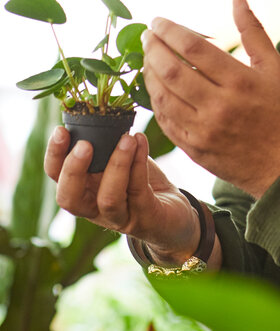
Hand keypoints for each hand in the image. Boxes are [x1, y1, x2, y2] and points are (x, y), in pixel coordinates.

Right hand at [44, 128, 200, 260]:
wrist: (173, 216)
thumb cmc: (141, 184)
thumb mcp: (120, 162)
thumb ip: (108, 145)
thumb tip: (103, 113)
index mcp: (83, 191)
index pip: (56, 178)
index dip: (54, 156)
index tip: (61, 130)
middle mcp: (95, 208)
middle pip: (69, 198)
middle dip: (73, 170)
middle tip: (85, 144)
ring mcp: (120, 217)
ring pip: (109, 198)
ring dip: (116, 165)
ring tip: (126, 138)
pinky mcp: (145, 217)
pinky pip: (139, 190)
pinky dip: (139, 164)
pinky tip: (142, 141)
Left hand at [142, 0, 279, 197]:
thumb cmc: (278, 110)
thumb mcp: (273, 67)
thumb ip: (253, 30)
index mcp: (240, 81)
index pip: (194, 48)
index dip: (170, 31)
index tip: (158, 21)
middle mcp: (219, 106)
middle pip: (172, 70)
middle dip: (153, 48)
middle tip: (147, 35)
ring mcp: (203, 130)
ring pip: (163, 96)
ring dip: (149, 72)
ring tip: (147, 57)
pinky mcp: (193, 148)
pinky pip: (164, 120)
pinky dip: (155, 100)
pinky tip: (154, 85)